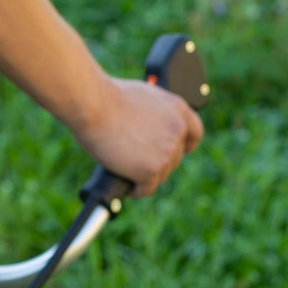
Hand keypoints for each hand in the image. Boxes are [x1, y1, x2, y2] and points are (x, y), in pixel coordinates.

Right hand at [72, 77, 203, 196]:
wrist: (92, 105)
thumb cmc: (105, 97)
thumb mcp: (141, 97)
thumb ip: (154, 113)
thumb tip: (148, 128)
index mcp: (177, 108)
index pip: (194, 133)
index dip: (184, 146)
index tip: (174, 152)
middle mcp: (178, 130)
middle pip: (175, 158)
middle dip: (157, 163)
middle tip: (136, 163)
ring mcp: (166, 151)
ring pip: (161, 175)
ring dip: (146, 177)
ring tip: (127, 173)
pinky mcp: (151, 169)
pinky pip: (147, 188)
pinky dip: (137, 190)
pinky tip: (128, 187)